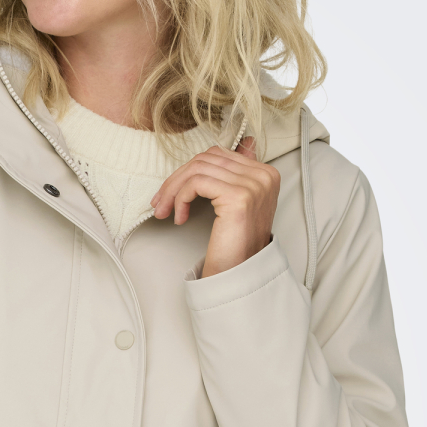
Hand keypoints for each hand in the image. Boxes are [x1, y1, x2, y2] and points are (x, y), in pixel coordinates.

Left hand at [151, 137, 280, 276]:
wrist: (238, 273)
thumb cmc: (234, 244)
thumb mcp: (235, 204)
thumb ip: (229, 176)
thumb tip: (217, 154)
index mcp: (266, 173)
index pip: (219, 155)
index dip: (189, 170)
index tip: (172, 190)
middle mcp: (263, 176)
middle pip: (207, 159)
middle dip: (177, 179)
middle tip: (160, 201)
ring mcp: (253, 185)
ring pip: (197, 169)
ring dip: (173, 190)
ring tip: (165, 210)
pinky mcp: (238, 197)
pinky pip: (196, 183)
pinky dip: (180, 198)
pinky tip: (180, 217)